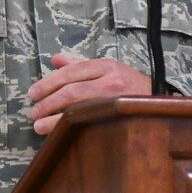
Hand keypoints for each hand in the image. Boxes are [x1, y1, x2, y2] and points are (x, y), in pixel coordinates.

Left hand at [26, 53, 151, 134]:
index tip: (32, 93)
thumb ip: (80, 65)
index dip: (48, 83)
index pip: (71, 72)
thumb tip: (54, 60)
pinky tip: (57, 132)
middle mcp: (111, 80)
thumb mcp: (107, 69)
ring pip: (79, 108)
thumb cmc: (129, 86)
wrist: (158, 103)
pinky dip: (71, 127)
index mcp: (106, 66)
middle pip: (72, 90)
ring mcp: (116, 101)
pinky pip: (90, 123)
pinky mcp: (119, 118)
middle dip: (48, 101)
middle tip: (33, 111)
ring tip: (38, 125)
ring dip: (54, 118)